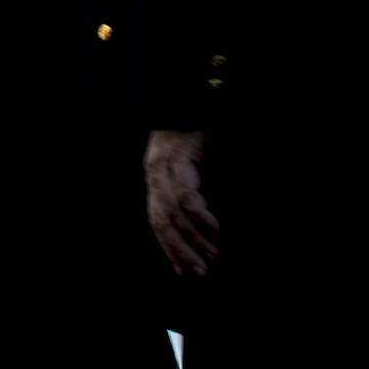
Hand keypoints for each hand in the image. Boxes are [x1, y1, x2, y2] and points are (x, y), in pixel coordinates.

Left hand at [145, 128, 218, 277]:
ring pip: (174, 211)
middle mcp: (155, 172)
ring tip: (213, 254)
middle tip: (200, 271)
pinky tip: (214, 227)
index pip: (156, 220)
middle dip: (180, 250)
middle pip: (162, 220)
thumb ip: (190, 190)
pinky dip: (200, 215)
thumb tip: (202, 224)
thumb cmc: (193, 132)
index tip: (183, 271)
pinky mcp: (179, 157)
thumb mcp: (189, 165)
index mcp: (155, 176)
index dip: (169, 247)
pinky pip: (187, 194)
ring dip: (193, 237)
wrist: (190, 96)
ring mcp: (164, 165)